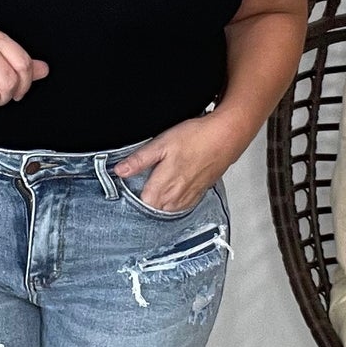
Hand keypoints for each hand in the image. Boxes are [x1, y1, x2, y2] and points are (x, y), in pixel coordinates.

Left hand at [110, 116, 236, 213]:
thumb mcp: (161, 144)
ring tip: (155, 190)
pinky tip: (172, 191)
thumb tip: (120, 171)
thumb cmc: (195, 138)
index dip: (132, 197)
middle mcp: (176, 196)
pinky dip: (175, 202)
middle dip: (145, 202)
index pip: (141, 204)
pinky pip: (183, 206)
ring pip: (168, 209)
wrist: (225, 137)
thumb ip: (139, 160)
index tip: (127, 188)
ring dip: (160, 203)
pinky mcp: (199, 193)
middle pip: (154, 209)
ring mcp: (189, 196)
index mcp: (162, 186)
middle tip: (140, 187)